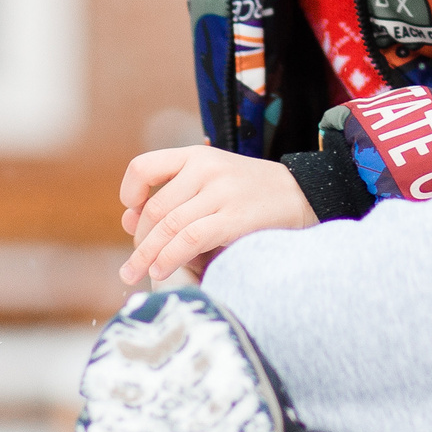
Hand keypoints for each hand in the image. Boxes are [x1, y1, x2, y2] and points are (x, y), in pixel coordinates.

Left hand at [119, 146, 317, 284]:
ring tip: (136, 275)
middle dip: (139, 241)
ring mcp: (222, 192)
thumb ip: (174, 196)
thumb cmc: (252, 195)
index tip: (130, 218)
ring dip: (146, 256)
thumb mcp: (213, 182)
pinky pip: (190, 239)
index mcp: (197, 156)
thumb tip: (128, 220)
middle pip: (155, 208)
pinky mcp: (236, 217)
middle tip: (132, 266)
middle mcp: (206, 169)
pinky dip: (169, 258)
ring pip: (169, 226)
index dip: (130, 194)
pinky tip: (161, 271)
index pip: (144, 167)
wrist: (304, 195)